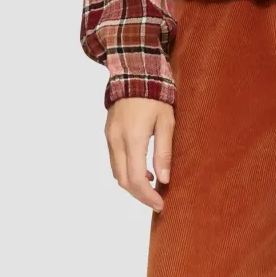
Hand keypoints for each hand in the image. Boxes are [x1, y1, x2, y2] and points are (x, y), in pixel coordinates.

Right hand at [104, 97, 174, 212]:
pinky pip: (114, 160)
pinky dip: (126, 171)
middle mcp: (116, 140)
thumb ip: (164, 151)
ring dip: (132, 184)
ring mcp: (109, 137)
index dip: (147, 196)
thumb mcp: (167, 121)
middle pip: (123, 180)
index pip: (135, 179)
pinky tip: (142, 169)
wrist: (135, 72)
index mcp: (133, 138)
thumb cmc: (156, 95)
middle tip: (157, 201)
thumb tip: (164, 179)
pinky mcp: (108, 133)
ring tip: (152, 186)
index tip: (160, 204)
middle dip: (139, 195)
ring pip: (116, 172)